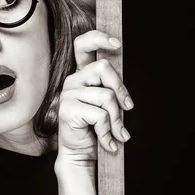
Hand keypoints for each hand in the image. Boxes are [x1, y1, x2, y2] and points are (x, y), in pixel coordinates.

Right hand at [56, 30, 133, 170]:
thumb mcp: (108, 106)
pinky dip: (108, 132)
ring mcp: (68, 94)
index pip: (83, 45)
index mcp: (82, 74)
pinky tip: (107, 142)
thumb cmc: (96, 129)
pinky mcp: (67, 109)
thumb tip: (125, 97)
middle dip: (121, 88)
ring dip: (117, 119)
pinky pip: (100, 115)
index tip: (117, 43)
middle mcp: (73, 80)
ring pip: (106, 96)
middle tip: (128, 107)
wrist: (81, 155)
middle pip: (103, 67)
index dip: (98, 38)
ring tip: (117, 134)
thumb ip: (112, 92)